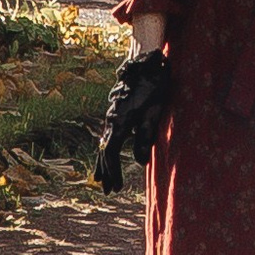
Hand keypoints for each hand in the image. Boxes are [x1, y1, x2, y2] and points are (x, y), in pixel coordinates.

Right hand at [94, 44, 174, 191]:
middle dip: (106, 172)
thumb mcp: (154, 112)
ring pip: (103, 144)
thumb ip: (145, 136)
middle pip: (103, 152)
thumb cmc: (153, 86)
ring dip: (103, 163)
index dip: (113, 171)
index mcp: (119, 122)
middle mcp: (110, 120)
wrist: (146, 63)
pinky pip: (107, 136)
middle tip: (109, 191)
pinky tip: (105, 156)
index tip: (117, 187)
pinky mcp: (116, 113)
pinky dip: (105, 150)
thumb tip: (140, 162)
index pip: (110, 153)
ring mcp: (111, 116)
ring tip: (101, 181)